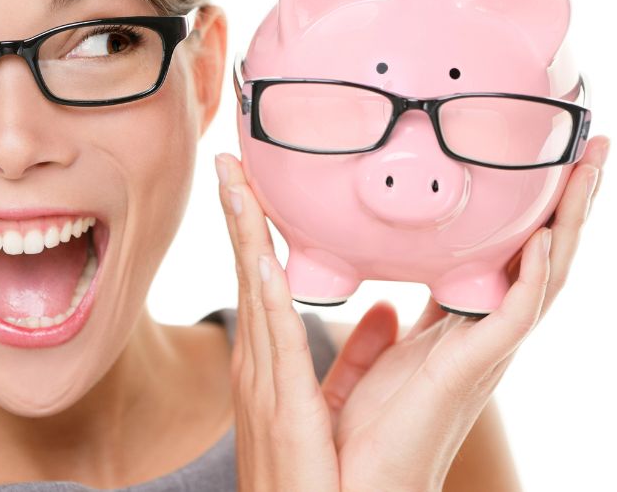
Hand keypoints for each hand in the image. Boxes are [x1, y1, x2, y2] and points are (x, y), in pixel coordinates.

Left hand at [216, 135, 608, 491]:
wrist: (353, 488)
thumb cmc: (362, 438)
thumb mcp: (372, 367)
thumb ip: (381, 334)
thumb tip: (385, 305)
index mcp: (457, 334)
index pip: (504, 262)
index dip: (528, 218)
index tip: (540, 168)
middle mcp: (482, 338)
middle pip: (538, 257)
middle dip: (566, 205)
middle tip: (588, 148)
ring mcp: (485, 353)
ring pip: (544, 275)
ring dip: (571, 222)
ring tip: (589, 168)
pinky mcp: (473, 370)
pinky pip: (515, 314)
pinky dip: (536, 275)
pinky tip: (549, 236)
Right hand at [216, 153, 340, 491]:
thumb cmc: (324, 477)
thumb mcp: (341, 403)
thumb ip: (363, 353)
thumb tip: (388, 308)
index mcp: (274, 362)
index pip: (264, 277)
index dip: (255, 224)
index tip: (249, 177)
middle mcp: (260, 365)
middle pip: (248, 272)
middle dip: (238, 211)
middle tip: (228, 157)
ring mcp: (262, 384)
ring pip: (253, 292)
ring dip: (243, 233)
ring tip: (234, 181)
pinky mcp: (281, 407)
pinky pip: (275, 342)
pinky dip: (264, 296)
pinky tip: (261, 258)